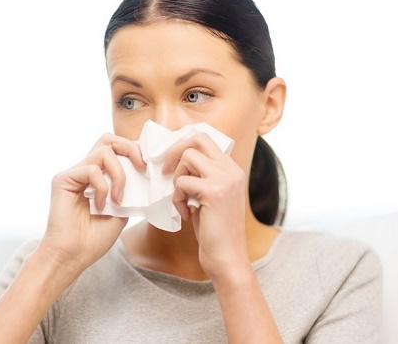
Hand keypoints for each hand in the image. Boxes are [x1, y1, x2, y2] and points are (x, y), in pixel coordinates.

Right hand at [39, 133, 145, 274]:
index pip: (117, 148)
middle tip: (142, 167)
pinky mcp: (63, 179)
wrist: (73, 257)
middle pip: (108, 139)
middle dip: (130, 148)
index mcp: (99, 175)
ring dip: (119, 174)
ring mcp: (74, 173)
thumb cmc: (95, 237)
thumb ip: (130, 189)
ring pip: (104, 151)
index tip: (148, 167)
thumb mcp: (123, 210)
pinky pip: (91, 169)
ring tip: (118, 198)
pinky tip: (100, 206)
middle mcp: (85, 169)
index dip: (135, 151)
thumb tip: (147, 171)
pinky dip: (103, 187)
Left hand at [163, 133, 249, 278]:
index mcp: (232, 169)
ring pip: (188, 157)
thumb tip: (177, 161)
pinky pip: (182, 182)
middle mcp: (231, 170)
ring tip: (181, 199)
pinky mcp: (213, 192)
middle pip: (198, 139)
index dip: (184, 146)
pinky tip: (184, 213)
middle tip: (166, 171)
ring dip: (177, 177)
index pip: (206, 140)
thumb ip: (202, 177)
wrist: (227, 258)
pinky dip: (176, 198)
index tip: (171, 162)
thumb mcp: (210, 197)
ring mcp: (224, 179)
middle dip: (175, 151)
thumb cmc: (215, 230)